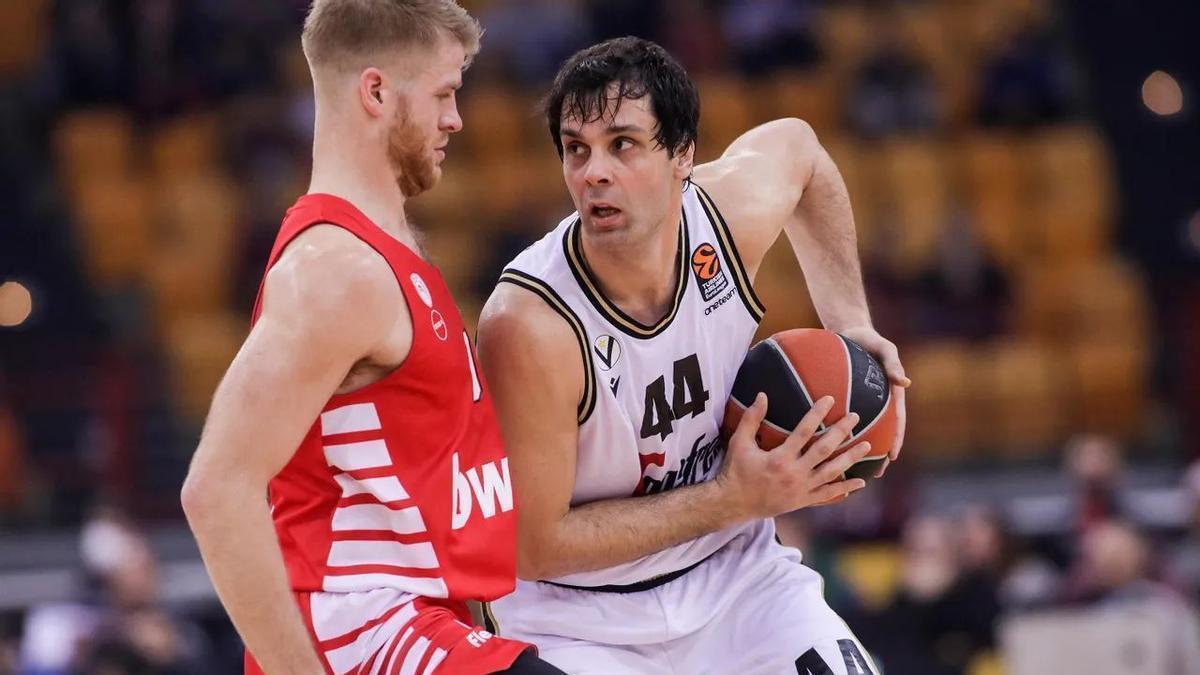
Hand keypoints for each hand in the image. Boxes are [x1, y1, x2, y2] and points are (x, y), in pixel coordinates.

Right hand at [716, 393, 870, 520]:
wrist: (734, 504)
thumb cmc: (736, 471)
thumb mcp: (739, 443)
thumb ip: (751, 419)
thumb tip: (762, 395)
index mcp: (780, 458)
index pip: (804, 431)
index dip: (818, 413)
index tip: (831, 399)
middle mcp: (794, 473)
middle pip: (824, 449)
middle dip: (841, 432)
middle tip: (855, 417)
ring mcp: (801, 489)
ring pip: (832, 472)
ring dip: (850, 458)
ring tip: (867, 445)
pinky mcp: (803, 501)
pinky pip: (828, 494)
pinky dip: (845, 488)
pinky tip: (861, 482)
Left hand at [837, 326, 909, 476]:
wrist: (848, 331)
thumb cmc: (868, 339)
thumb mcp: (884, 348)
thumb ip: (893, 363)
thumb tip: (905, 383)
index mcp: (889, 395)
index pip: (896, 422)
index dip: (895, 439)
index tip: (893, 456)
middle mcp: (876, 404)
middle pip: (880, 432)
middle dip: (878, 454)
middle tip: (875, 474)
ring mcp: (860, 404)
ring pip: (858, 430)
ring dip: (855, 448)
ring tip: (848, 468)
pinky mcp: (844, 401)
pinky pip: (838, 419)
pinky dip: (833, 432)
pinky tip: (820, 445)